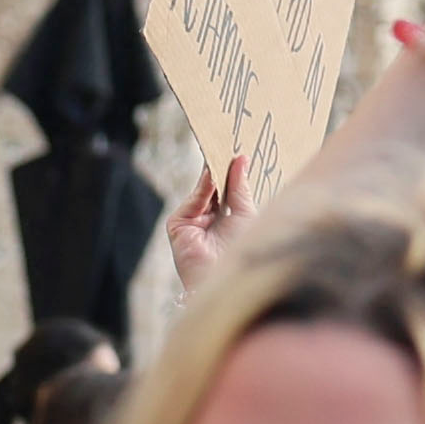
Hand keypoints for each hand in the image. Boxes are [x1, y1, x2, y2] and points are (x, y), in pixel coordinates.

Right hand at [166, 156, 256, 291]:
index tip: (239, 152)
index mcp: (226, 221)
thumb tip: (240, 159)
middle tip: (230, 146)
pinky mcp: (179, 226)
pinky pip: (193, 201)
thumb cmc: (242, 251)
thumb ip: (239, 187)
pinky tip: (213, 173)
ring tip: (223, 153)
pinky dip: (203, 187)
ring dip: (213, 174)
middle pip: (214, 190)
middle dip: (221, 170)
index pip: (227, 191)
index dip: (232, 173)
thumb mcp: (245, 213)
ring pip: (203, 193)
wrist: (228, 277)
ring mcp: (193, 224)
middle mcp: (209, 222)